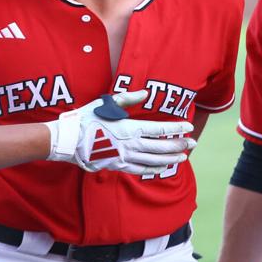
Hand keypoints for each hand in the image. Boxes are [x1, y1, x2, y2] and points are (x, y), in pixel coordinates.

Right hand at [46, 92, 195, 175]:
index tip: (189, 127)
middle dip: (179, 145)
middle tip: (193, 143)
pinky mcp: (119, 166)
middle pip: (162, 147)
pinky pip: (141, 169)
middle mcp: (131, 144)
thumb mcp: (107, 103)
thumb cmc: (87, 119)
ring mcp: (125, 157)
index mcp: (130, 128)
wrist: (69, 140)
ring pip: (154, 161)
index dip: (176, 128)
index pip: (160, 129)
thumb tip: (145, 93)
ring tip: (183, 157)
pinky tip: (164, 167)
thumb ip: (128, 99)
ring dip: (171, 159)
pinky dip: (155, 169)